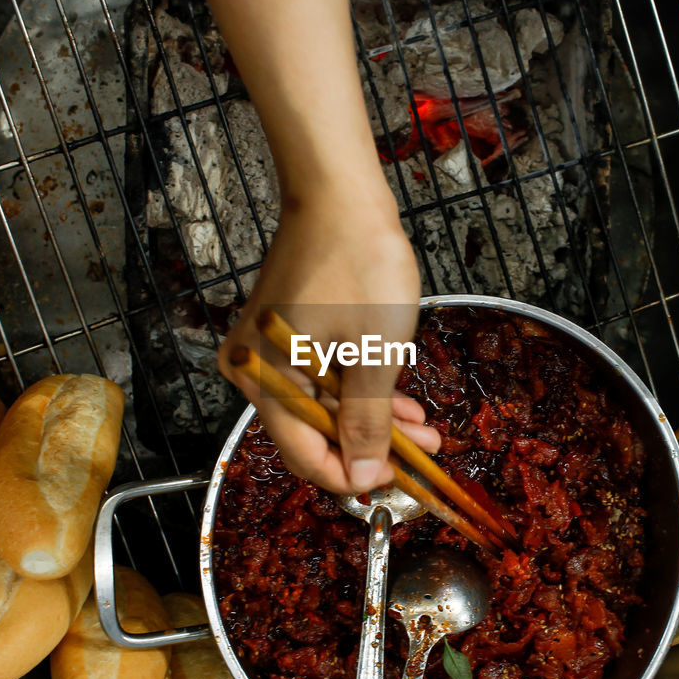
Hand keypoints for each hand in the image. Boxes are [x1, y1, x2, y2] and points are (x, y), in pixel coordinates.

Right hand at [217, 182, 435, 494]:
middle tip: (424, 452)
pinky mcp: (282, 332)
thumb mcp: (374, 353)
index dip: (351, 476)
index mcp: (267, 380)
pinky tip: (397, 401)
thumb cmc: (357, 262)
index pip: (303, 456)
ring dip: (371, 418)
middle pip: (313, 432)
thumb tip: (365, 474)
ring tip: (423, 427)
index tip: (394, 483)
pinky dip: (356, 390)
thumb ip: (368, 422)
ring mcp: (265, 349)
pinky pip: (319, 377)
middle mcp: (254, 369)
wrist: (339, 194)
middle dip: (371, 445)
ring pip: (322, 405)